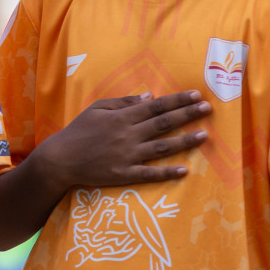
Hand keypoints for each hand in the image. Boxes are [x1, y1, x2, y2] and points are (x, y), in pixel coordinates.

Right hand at [37, 91, 211, 189]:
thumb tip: (148, 97)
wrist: (60, 159)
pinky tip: (184, 170)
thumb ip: (122, 103)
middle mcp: (127, 135)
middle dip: (187, 115)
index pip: (155, 106)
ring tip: (204, 136)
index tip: (196, 95)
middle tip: (208, 109)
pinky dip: (167, 173)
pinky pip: (149, 173)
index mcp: (121, 117)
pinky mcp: (123, 174)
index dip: (177, 100)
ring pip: (162, 147)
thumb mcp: (96, 109)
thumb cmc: (78, 131)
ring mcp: (127, 156)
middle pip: (163, 123)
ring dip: (185, 141)